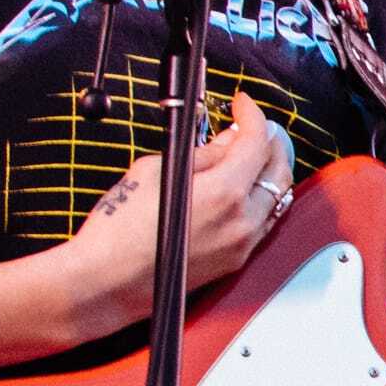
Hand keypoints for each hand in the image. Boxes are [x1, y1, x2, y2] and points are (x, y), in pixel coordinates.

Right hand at [63, 89, 293, 324]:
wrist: (106, 281)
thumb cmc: (119, 230)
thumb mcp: (155, 172)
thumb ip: (202, 154)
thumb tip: (227, 140)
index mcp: (224, 193)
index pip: (256, 142)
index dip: (251, 115)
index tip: (241, 103)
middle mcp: (242, 221)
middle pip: (278, 169)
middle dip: (269, 140)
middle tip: (251, 124)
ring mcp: (243, 244)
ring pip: (277, 199)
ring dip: (268, 170)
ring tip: (248, 152)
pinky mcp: (235, 261)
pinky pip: (264, 222)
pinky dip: (261, 198)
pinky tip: (243, 188)